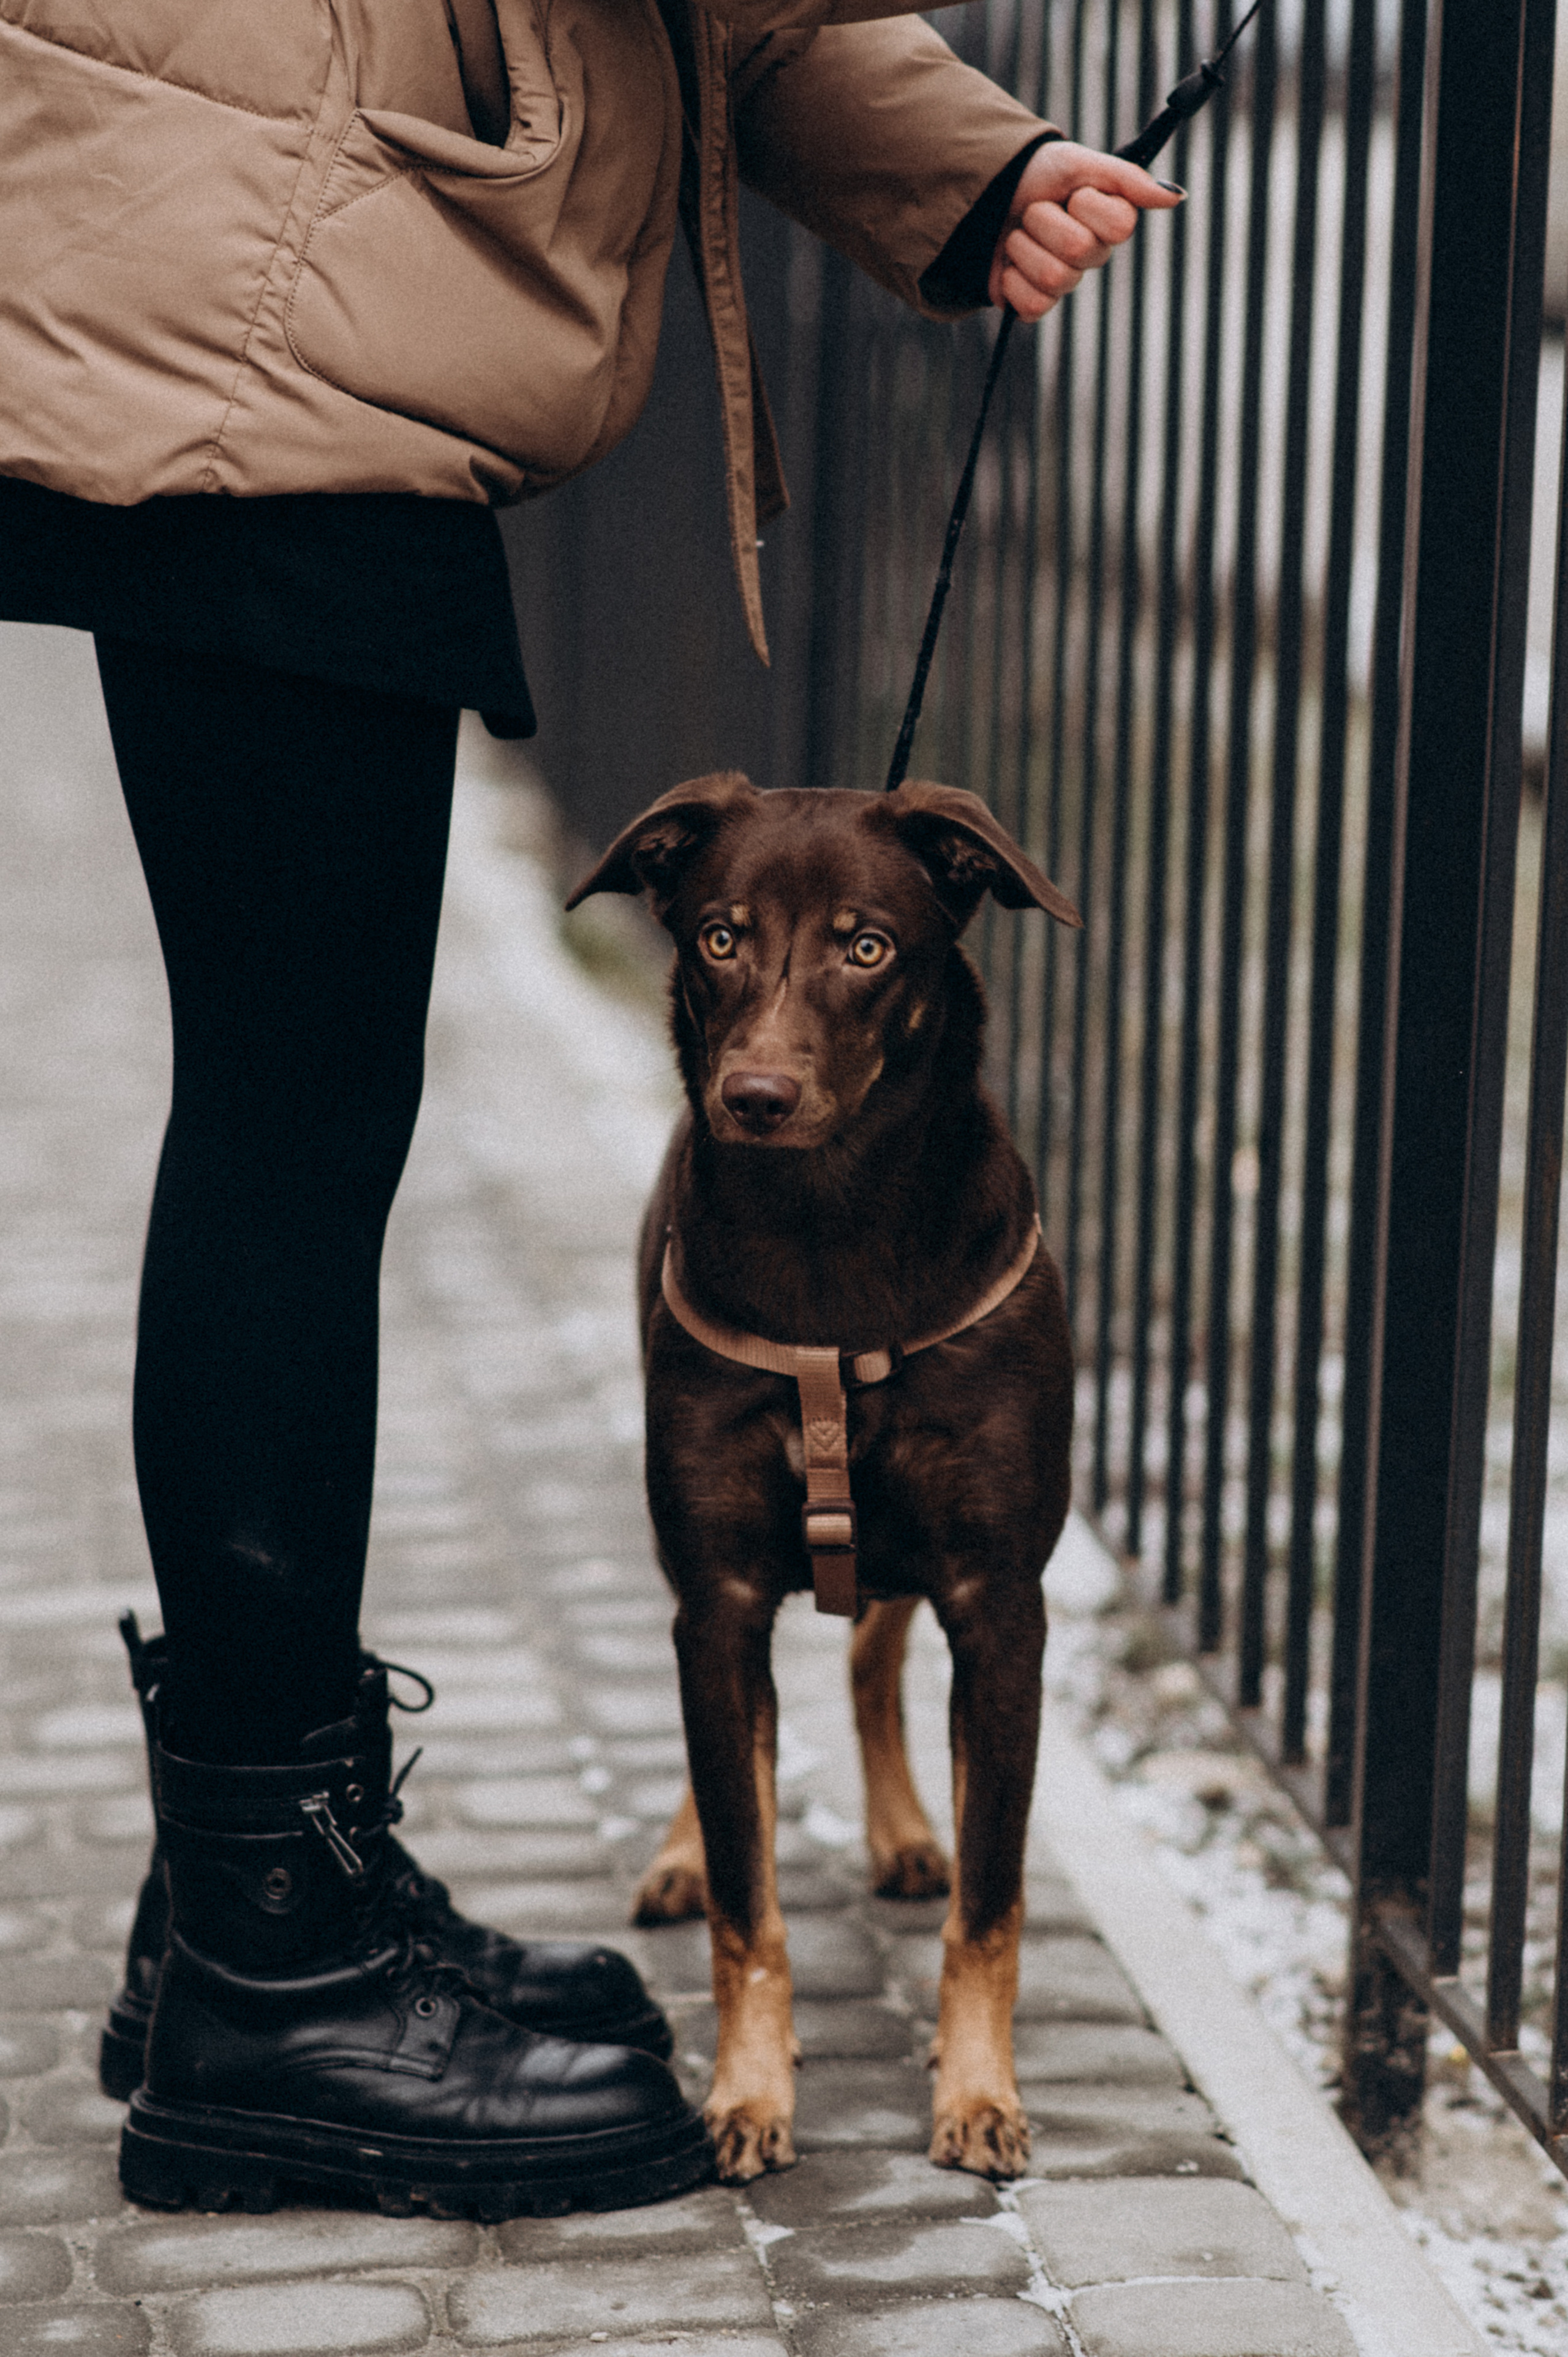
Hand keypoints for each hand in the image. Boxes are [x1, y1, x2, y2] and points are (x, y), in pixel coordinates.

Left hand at [989, 140, 1183, 320]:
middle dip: (1045, 221)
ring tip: (1019, 233)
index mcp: (1111, 222)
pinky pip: (1033, 306)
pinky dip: (1012, 280)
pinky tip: (1010, 264)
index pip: (1121, 227)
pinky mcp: (1035, 305)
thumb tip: (1177, 198)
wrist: (986, 195)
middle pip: (1079, 249)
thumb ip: (1128, 179)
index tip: (1073, 192)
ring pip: (1055, 278)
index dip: (1088, 206)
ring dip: (1024, 247)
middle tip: (1036, 210)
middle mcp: (1093, 256)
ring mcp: (1065, 283)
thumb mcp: (1079, 162)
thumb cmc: (1037, 175)